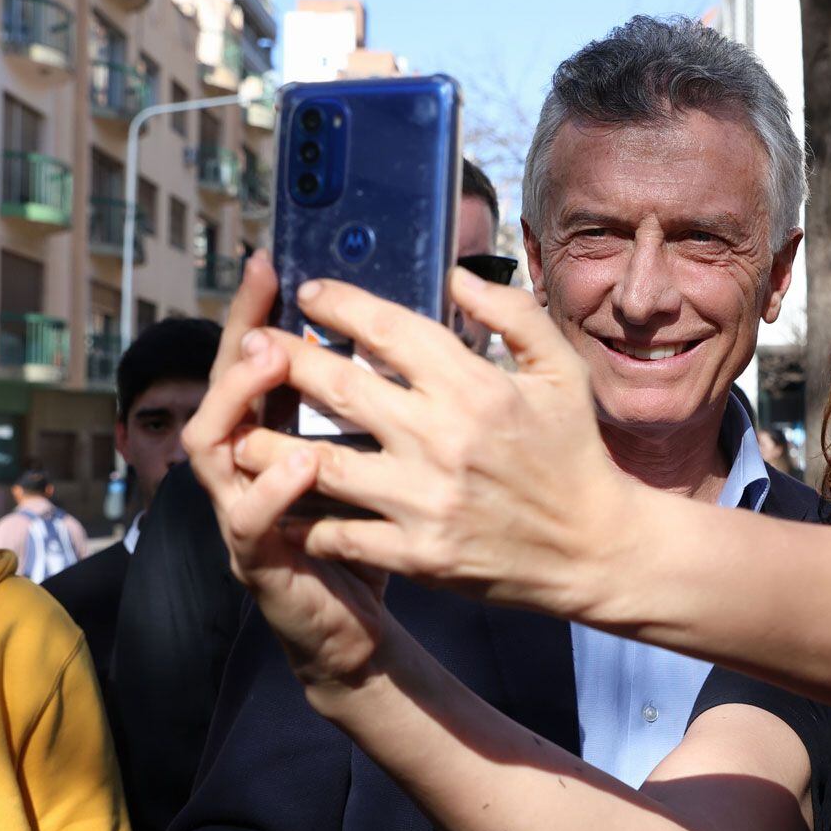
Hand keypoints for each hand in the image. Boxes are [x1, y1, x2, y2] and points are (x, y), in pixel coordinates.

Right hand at [181, 253, 388, 695]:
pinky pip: (249, 521)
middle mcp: (243, 467)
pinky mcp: (256, 562)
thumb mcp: (374, 463)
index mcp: (274, 436)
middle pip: (219, 389)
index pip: (254, 361)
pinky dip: (270, 490)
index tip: (273, 264)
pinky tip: (302, 464)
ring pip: (212, 447)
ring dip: (238, 401)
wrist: (356, 633)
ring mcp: (240, 513)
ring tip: (270, 364)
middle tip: (268, 312)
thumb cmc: (367, 541)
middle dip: (237, 344)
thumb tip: (404, 330)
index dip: (256, 312)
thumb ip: (374, 404)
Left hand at [228, 268, 637, 618]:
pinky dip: (304, 520)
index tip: (308, 295)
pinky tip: (279, 505)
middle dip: (281, 360)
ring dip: (268, 445)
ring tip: (237, 431)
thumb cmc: (575, 453)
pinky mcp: (417, 553)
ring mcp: (425, 499)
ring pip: (320, 465)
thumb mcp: (561, 371)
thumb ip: (512, 315)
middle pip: (336, 388)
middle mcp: (442, 438)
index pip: (388, 330)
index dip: (338, 305)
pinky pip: (340, 533)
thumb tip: (456, 277)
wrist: (594, 548)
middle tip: (250, 347)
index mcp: (475, 386)